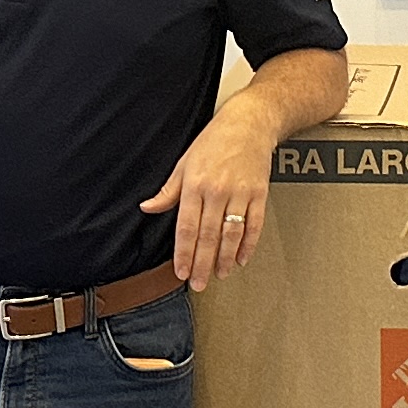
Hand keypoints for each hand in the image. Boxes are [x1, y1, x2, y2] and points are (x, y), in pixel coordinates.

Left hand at [144, 109, 278, 288]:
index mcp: (195, 185)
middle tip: (199, 284)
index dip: (184, 253)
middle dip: (203, 263)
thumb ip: (168, 191)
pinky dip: (248, 245)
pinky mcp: (260, 193)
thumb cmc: (214, 142)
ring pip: (231, 234)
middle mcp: (217, 191)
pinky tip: (241, 259)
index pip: (186, 227)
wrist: (249, 123)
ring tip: (219, 275)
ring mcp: (240, 193)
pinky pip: (254, 225)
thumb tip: (147, 208)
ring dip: (225, 258)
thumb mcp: (184, 163)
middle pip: (208, 236)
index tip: (181, 272)